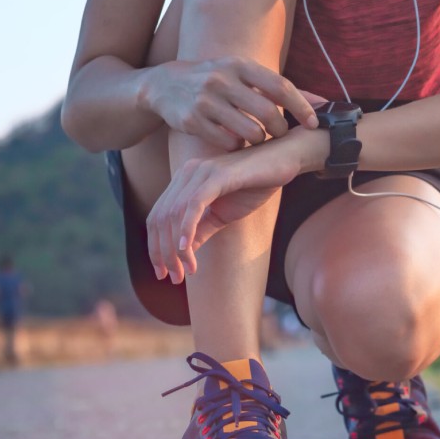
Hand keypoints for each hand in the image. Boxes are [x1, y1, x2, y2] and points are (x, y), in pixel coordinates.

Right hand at [140, 57, 324, 149]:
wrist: (164, 85)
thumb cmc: (215, 80)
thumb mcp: (241, 73)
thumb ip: (276, 88)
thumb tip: (321, 102)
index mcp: (240, 65)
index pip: (280, 87)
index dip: (301, 107)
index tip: (314, 123)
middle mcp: (223, 79)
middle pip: (268, 113)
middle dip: (280, 130)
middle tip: (280, 135)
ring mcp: (206, 100)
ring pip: (250, 132)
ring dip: (260, 141)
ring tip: (258, 139)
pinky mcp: (192, 120)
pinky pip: (228, 143)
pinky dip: (237, 147)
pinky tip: (235, 142)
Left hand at [146, 136, 305, 281]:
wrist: (284, 160)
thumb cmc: (256, 184)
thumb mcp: (224, 213)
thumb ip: (202, 229)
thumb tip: (183, 252)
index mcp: (184, 180)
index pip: (157, 218)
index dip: (155, 248)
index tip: (164, 274)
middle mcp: (187, 173)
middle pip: (159, 219)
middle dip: (162, 253)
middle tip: (174, 278)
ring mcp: (200, 171)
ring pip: (174, 215)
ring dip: (176, 248)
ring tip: (186, 271)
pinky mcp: (217, 175)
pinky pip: (194, 205)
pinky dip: (187, 229)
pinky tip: (187, 250)